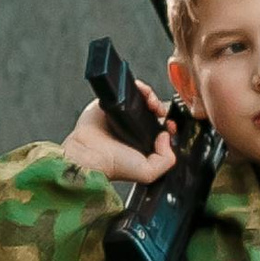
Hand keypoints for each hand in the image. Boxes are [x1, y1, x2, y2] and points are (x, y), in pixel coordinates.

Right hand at [60, 81, 176, 186]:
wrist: (89, 155)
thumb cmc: (112, 165)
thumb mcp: (147, 172)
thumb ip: (166, 159)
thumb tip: (166, 137)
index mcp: (143, 144)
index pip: (163, 130)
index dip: (170, 125)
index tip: (170, 124)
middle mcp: (133, 129)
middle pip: (154, 111)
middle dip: (160, 107)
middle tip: (158, 110)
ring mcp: (122, 116)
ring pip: (142, 99)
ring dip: (150, 97)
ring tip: (150, 102)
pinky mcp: (110, 104)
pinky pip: (127, 90)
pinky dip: (137, 88)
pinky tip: (141, 94)